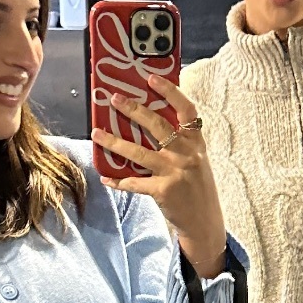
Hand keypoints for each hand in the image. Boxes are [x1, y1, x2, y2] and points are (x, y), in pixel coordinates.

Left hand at [94, 73, 228, 279]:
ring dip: (114, 142)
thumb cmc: (197, 189)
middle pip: (158, 126)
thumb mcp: (196, 161)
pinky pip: (134, 182)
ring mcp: (175, 172)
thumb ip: (179, 144)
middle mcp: (187, 154)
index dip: (170, 92)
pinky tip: (105, 176)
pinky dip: (118, 180)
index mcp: (196, 143)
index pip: (186, 110)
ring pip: (139, 152)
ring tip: (97, 133)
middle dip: (134, 109)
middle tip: (115, 98)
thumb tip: (148, 123)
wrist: (204, 223)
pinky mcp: (163, 191)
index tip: (152, 79)